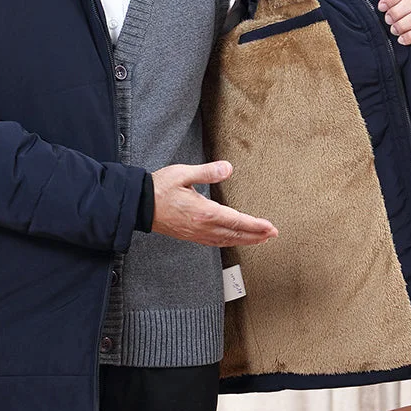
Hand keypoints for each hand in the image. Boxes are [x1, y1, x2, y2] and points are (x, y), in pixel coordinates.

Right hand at [150, 160, 278, 246]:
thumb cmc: (159, 188)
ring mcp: (196, 234)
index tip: (270, 227)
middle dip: (256, 235)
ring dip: (245, 241)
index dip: (255, 225)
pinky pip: (215, 242)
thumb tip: (228, 168)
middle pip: (235, 234)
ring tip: (259, 239)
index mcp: (204, 212)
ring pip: (226, 240)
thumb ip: (208, 172)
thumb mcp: (184, 174)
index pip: (236, 221)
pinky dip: (229, 242)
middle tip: (272, 234)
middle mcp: (202, 227)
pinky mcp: (190, 235)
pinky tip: (233, 239)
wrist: (139, 205)